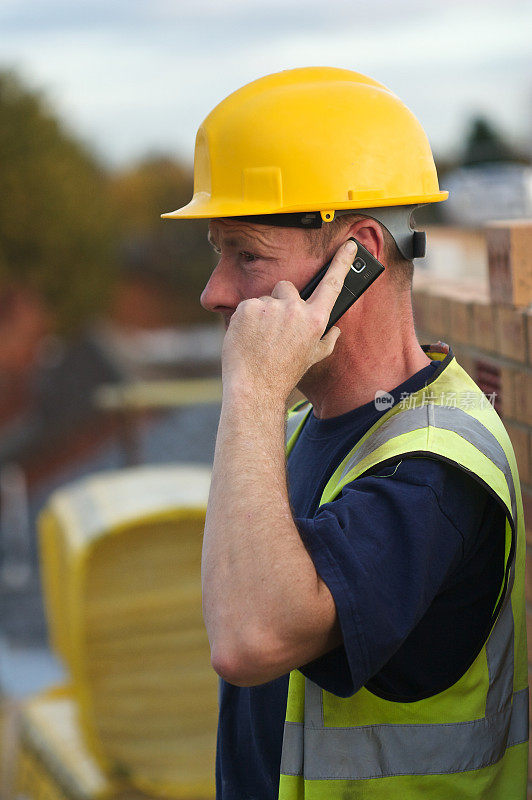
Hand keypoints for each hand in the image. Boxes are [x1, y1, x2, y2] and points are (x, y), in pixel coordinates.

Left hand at [221, 238, 357, 400]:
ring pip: (265, 298)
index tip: (348, 245)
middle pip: (287, 286)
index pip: (332, 284)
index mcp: (315, 320)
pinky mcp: (247, 308)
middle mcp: (294, 310)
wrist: (255, 387)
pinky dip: (245, 318)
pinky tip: (247, 336)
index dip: (342, 263)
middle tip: (275, 325)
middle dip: (281, 299)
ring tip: (259, 338)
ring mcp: (270, 307)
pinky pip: (247, 305)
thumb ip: (327, 340)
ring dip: (262, 312)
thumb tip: (335, 329)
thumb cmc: (284, 374)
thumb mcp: (313, 358)